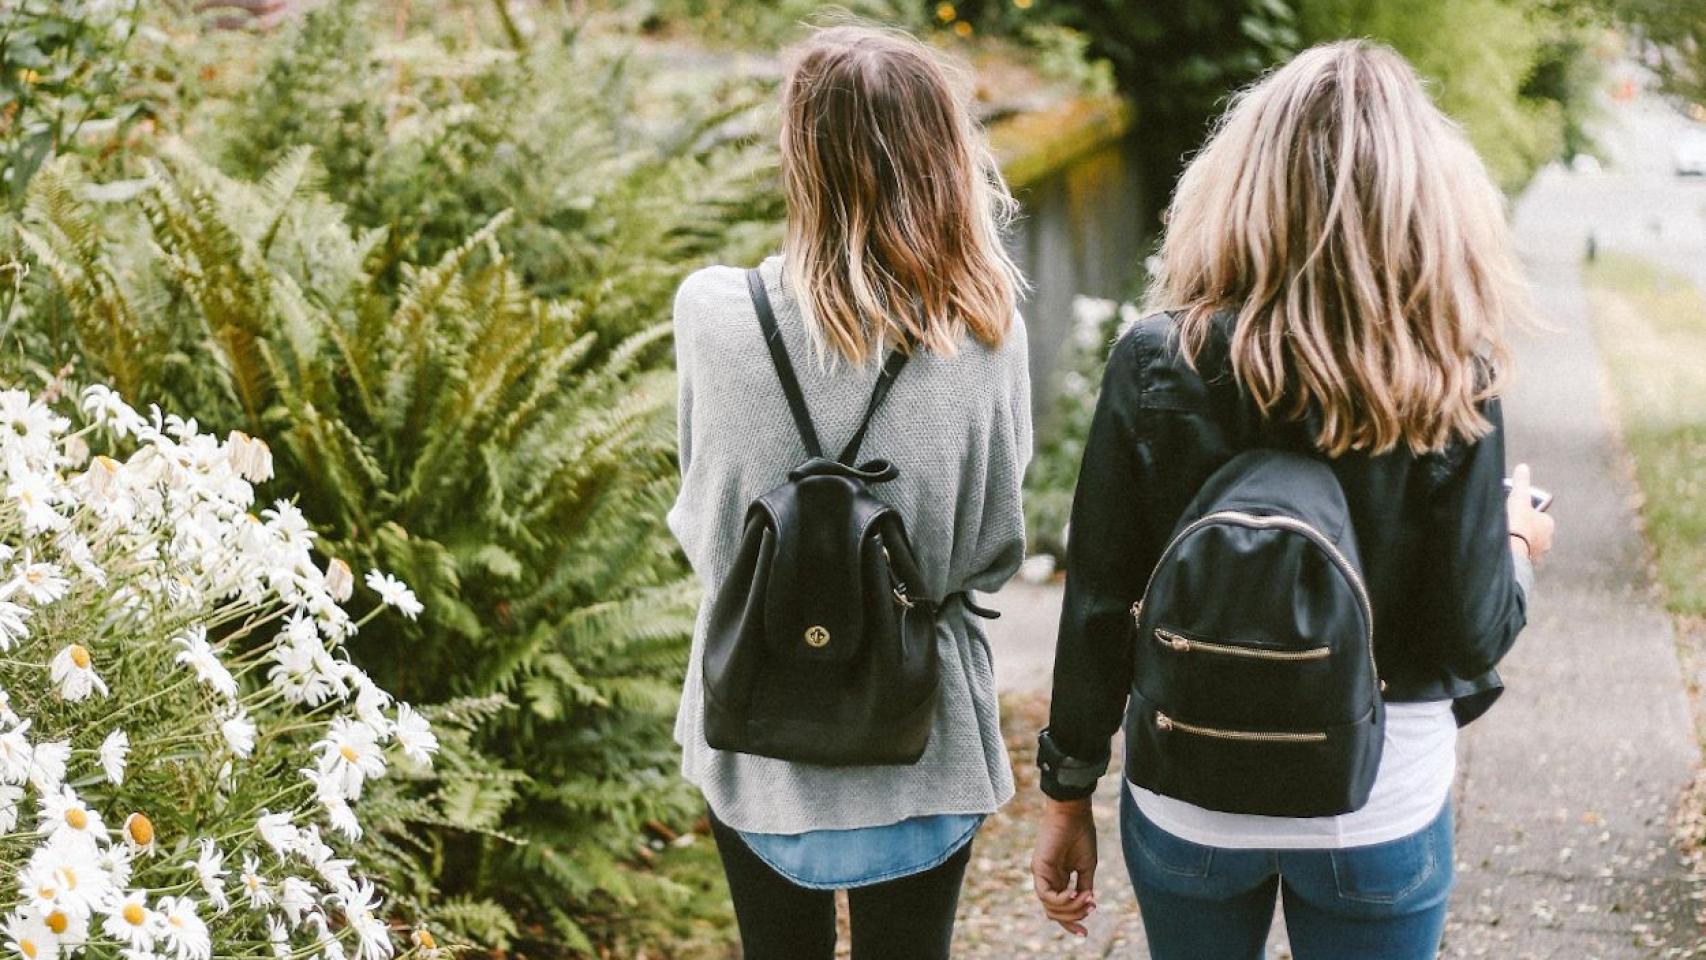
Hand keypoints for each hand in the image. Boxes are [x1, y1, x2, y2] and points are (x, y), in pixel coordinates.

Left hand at [1031, 797, 1097, 936]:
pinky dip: (1061, 899)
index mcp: (1059, 879)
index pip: (1061, 908)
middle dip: (1072, 918)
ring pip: (1050, 907)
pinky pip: (1046, 894)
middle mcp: (1048, 879)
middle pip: (1054, 912)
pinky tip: (1074, 894)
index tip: (1085, 933)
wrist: (1074, 814)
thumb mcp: (1087, 867)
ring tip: (1085, 901)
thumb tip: (1088, 906)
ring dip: (1070, 909)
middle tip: (1089, 911)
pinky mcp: (1038, 868)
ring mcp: (1042, 875)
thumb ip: (1084, 887)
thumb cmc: (1081, 835)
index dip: (1071, 922)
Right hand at [1506, 463, 1554, 561]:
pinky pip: (1523, 557)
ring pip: (1529, 546)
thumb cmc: (1517, 522)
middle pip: (1535, 532)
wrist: (1511, 548)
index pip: (1539, 517)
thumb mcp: (1518, 497)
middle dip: (1525, 530)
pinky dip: (1517, 555)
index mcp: (1548, 524)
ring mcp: (1539, 554)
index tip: (1514, 514)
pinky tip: (1507, 552)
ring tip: (1506, 541)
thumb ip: (1521, 482)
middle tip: (1509, 527)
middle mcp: (1548, 540)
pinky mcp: (1529, 565)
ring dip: (1521, 543)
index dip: (1526, 514)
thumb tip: (1523, 467)